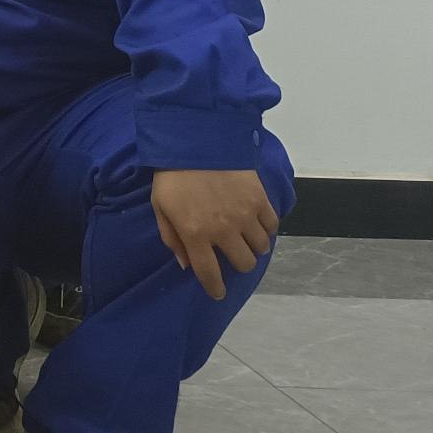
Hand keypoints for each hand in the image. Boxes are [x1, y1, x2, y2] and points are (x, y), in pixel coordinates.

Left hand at [150, 168, 279, 300]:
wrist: (195, 141)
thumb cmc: (172, 175)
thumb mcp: (160, 207)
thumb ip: (172, 238)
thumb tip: (185, 265)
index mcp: (195, 234)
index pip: (210, 273)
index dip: (215, 288)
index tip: (218, 292)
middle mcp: (223, 230)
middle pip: (243, 264)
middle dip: (238, 264)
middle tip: (232, 254)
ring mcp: (245, 216)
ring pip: (261, 248)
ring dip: (253, 247)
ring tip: (245, 237)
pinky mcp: (260, 200)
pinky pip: (272, 226)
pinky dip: (266, 229)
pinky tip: (257, 223)